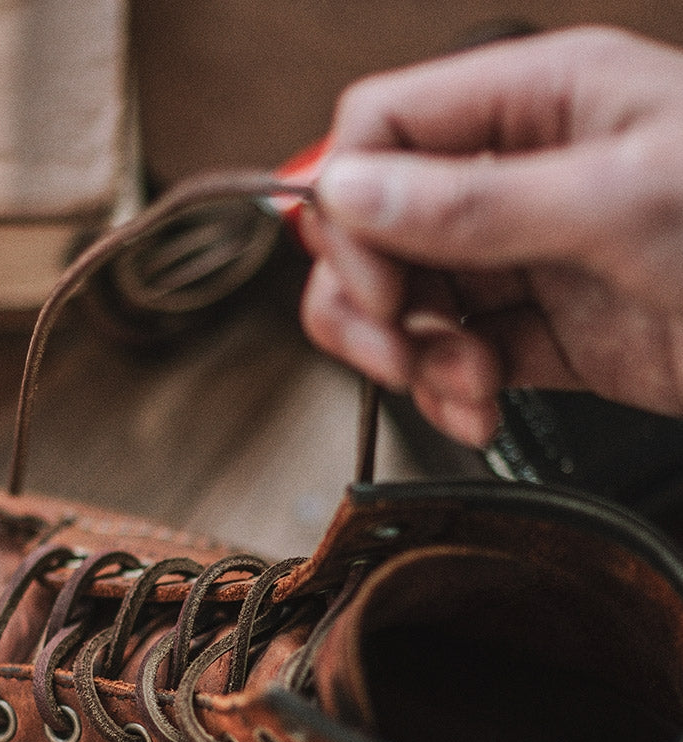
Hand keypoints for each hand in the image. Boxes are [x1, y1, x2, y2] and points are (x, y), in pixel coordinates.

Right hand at [298, 26, 682, 445]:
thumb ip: (473, 204)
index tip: (376, 280)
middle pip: (375, 223)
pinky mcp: (544, 335)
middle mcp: (519, 175)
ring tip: (461, 390)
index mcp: (540, 103)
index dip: (352, 204)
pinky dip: (450, 395)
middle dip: (371, 297)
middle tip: (400, 347)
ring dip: (411, 360)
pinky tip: (481, 408)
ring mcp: (528, 259)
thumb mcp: (620, 204)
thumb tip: (350, 192)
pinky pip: (454, 359)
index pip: (384, 127)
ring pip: (406, 301)